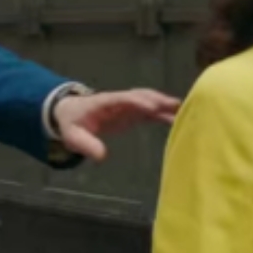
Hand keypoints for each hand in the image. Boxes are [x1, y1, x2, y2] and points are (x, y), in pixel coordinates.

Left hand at [54, 88, 181, 162]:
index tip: (151, 107)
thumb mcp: (74, 137)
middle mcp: (119, 101)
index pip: (122, 99)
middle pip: (140, 96)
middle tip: (174, 106)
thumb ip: (86, 145)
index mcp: (104, 102)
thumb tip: (102, 156)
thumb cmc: (72, 124)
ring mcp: (126, 106)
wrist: (71, 114)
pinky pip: (148, 112)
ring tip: (181, 111)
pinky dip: (161, 114)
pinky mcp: (131, 113)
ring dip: (162, 105)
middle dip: (156, 100)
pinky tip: (175, 119)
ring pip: (147, 101)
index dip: (137, 102)